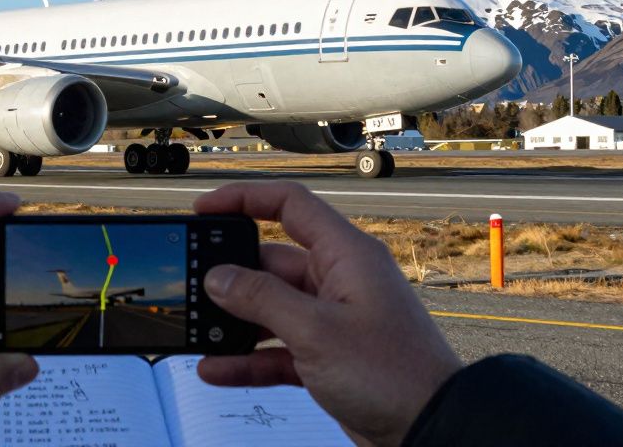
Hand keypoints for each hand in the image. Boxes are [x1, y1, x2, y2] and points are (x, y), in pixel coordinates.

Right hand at [195, 181, 460, 446]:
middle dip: (230, 273)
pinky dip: (248, 357)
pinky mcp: (327, 356)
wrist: (431, 429)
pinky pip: (276, 348)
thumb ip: (261, 299)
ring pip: (270, 308)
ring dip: (234, 321)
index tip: (204, 209)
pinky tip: (217, 368)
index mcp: (345, 255)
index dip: (244, 199)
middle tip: (191, 282)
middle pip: (271, 261)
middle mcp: (338, 280)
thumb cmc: (394, 375)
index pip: (290, 205)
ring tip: (197, 330)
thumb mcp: (316, 331)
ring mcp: (332, 319)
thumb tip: (218, 276)